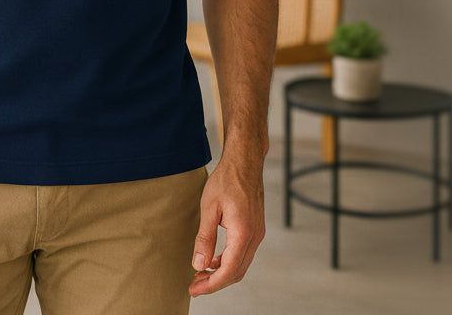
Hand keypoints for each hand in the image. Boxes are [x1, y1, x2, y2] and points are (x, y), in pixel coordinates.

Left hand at [189, 153, 265, 296]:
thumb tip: (199, 265)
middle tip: (195, 286)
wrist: (245, 162)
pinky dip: (228, 261)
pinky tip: (213, 259)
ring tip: (201, 274)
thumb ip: (204, 238)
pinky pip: (243, 253)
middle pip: (237, 272)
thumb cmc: (226, 180)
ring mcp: (258, 233)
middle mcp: (255, 236)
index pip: (229, 271)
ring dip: (222, 273)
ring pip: (241, 265)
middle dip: (215, 283)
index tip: (194, 289)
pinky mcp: (256, 229)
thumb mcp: (209, 207)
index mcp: (243, 233)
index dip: (211, 284)